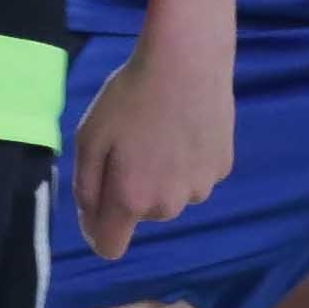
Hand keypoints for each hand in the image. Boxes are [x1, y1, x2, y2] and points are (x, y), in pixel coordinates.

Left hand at [67, 37, 231, 263]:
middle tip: (130, 144)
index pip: (110, 247)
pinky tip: (184, 127)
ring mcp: (201, 187)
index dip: (97, 232)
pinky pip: (195, 175)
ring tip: (160, 131)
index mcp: (131, 199)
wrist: (187, 60)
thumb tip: (91, 219)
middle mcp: (169, 205)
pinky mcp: (223, 167)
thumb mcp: (89, 137)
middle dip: (132, 190)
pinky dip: (187, 160)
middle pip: (142, 214)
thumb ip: (85, 186)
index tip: (97, 206)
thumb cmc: (130, 95)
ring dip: (162, 176)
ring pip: (171, 194)